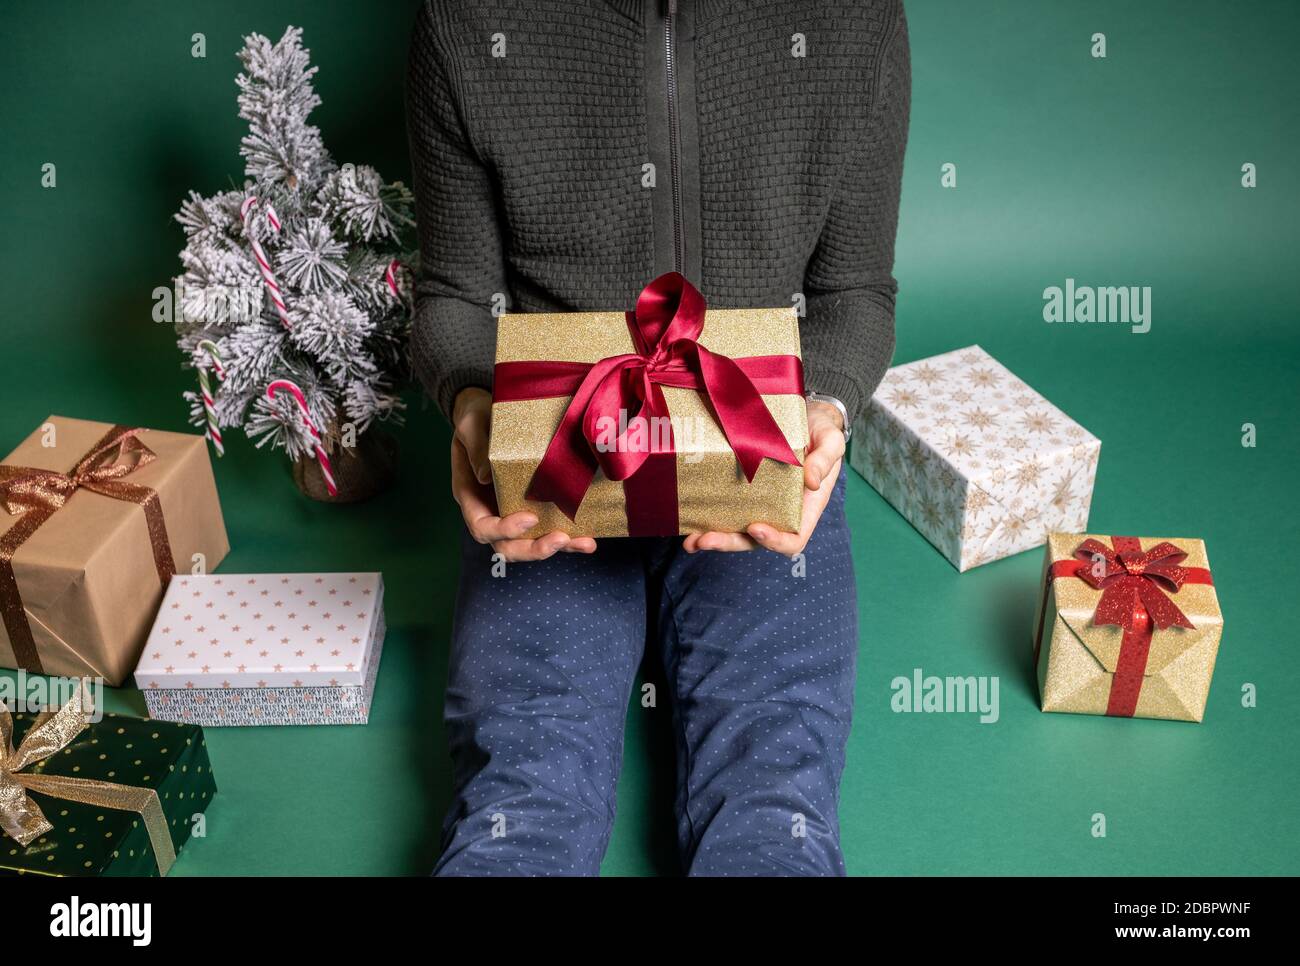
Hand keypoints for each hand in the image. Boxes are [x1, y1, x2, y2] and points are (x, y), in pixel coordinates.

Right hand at [450, 387, 595, 560]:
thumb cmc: (476, 419)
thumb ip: (476, 448)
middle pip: (507, 547)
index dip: (504, 530)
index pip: (482, 527)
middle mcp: (491, 512)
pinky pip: (549, 530)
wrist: (489, 414)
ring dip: (558, 548)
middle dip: (533, 549)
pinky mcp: (535, 507)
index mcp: (471, 497)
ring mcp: (513, 512)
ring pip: (530, 544)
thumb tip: (487, 476)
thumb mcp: (470, 425)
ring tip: (584, 543)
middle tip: (560, 539)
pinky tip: (589, 540)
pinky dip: (569, 539)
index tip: (529, 518)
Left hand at [682, 399, 845, 555]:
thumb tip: (812, 481)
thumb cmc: (821, 431)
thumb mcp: (830, 441)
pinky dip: (706, 517)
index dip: (774, 541)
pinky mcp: (741, 489)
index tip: (755, 527)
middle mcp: (779, 511)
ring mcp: (758, 503)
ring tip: (690, 541)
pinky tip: (687, 518)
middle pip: (755, 540)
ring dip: (712, 538)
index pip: (793, 538)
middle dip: (729, 543)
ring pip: (735, 530)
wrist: (805, 414)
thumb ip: (826, 459)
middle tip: (705, 540)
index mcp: (805, 508)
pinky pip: (724, 509)